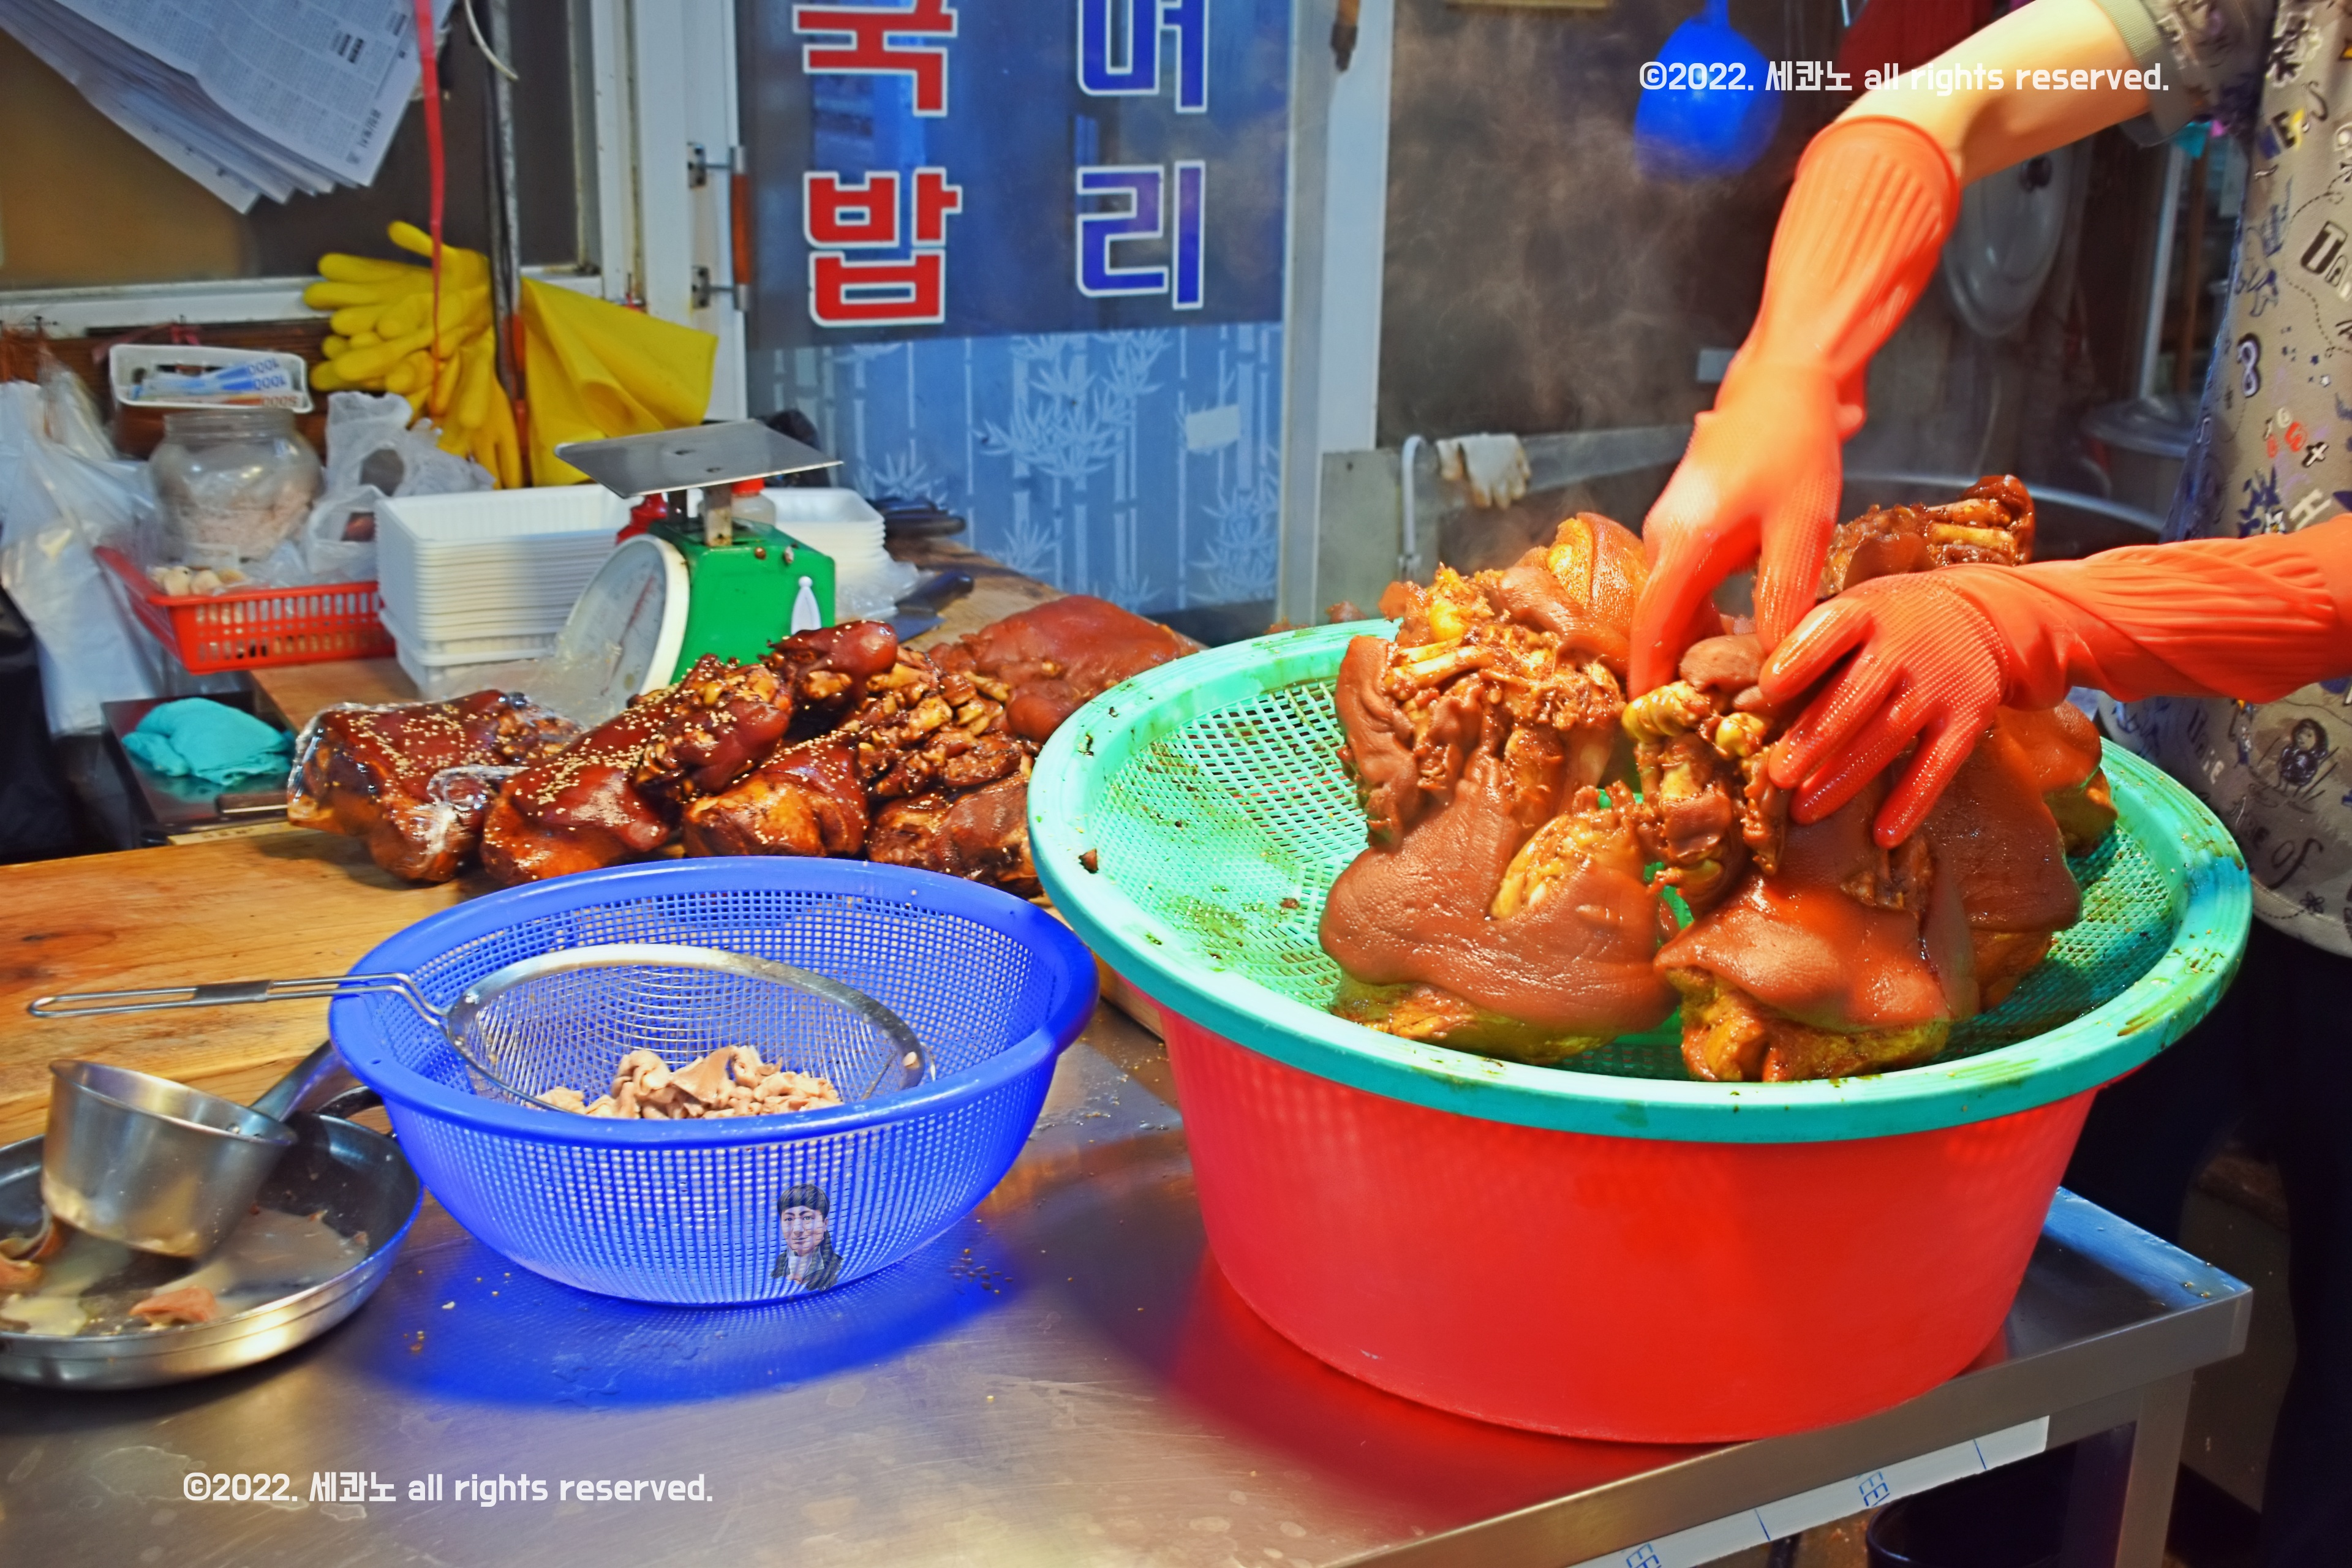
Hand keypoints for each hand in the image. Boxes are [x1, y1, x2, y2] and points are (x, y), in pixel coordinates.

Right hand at [1629, 359, 1846, 693]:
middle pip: (1660, 621)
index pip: (1651, 631)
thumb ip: (1783, 603)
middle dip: (1680, 670)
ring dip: (1701, 642)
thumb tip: (1773, 669)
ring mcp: (1674, 527)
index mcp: (1680, 547)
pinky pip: (1691, 580)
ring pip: (1678, 602)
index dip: (1650, 680)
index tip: (1651, 723)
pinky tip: (1745, 633)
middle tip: (1712, 717)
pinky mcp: (1694, 519)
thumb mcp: (1799, 531)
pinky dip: (1710, 612)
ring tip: (1733, 685)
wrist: (1789, 376)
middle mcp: (1664, 540)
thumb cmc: (1794, 447)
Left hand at [1757, 573, 2007, 845]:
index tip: (1769, 687)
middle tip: (1777, 776)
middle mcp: (1904, 645)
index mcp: (1863, 612)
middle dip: (1816, 737)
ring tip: (1805, 811)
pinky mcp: (1969, 717)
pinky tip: (1884, 834)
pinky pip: (1939, 764)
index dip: (1802, 656)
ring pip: (1890, 735)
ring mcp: (1940, 684)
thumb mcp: (1850, 611)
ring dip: (1847, 776)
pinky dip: (1913, 800)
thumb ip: (1800, 640)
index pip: (1832, 629)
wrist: (1983, 617)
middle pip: (1857, 695)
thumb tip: (1722, 679)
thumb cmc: (1885, 623)